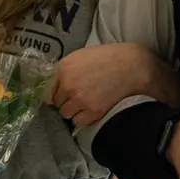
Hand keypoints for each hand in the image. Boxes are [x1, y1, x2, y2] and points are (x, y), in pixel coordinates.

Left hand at [50, 44, 176, 126]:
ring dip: (74, 111)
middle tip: (79, 97)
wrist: (132, 66)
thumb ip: (66, 70)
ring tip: (86, 104)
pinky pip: (78, 122)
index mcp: (63, 69)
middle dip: (66, 101)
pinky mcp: (92, 112)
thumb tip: (56, 84)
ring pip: (66, 114)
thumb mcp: (81, 56)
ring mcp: (79, 99)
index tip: (61, 96)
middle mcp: (68, 85)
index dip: (55, 94)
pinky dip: (84, 118)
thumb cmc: (108, 58)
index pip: (47, 91)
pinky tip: (92, 109)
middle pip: (57, 103)